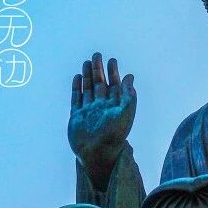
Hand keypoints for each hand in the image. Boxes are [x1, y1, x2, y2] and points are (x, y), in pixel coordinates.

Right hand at [68, 52, 135, 189]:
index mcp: (115, 106)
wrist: (98, 152)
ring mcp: (89, 111)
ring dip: (88, 75)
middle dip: (99, 69)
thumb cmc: (115, 133)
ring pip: (88, 89)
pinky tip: (78, 77)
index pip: (114, 85)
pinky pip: (76, 99)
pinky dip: (77, 88)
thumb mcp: (126, 112)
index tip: (112, 60)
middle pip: (100, 83)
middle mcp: (102, 107)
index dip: (113, 72)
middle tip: (97, 54)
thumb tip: (130, 77)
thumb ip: (128, 94)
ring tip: (87, 62)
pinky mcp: (77, 116)